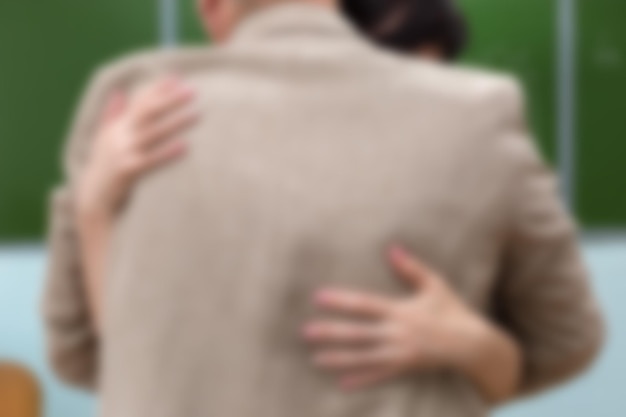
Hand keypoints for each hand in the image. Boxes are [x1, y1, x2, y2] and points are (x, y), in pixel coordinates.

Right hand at [76, 76, 197, 220]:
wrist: (92, 200)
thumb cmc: (104, 170)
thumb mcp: (105, 140)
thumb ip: (113, 116)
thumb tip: (118, 93)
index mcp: (115, 127)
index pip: (138, 101)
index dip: (157, 89)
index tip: (177, 77)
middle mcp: (118, 136)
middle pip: (147, 112)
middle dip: (170, 100)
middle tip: (193, 91)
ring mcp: (122, 152)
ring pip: (153, 133)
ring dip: (176, 122)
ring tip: (197, 114)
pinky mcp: (127, 171)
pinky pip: (152, 160)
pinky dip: (168, 152)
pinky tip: (185, 146)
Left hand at [303, 245, 519, 399]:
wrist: (474, 346)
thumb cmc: (453, 311)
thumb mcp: (435, 285)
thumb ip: (412, 268)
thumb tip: (392, 249)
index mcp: (400, 311)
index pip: (364, 304)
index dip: (341, 301)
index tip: (319, 298)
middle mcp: (396, 333)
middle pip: (357, 333)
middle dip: (331, 332)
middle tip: (306, 332)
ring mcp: (400, 354)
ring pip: (363, 357)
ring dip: (339, 358)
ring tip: (315, 359)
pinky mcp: (405, 369)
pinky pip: (379, 376)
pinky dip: (361, 380)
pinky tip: (342, 383)